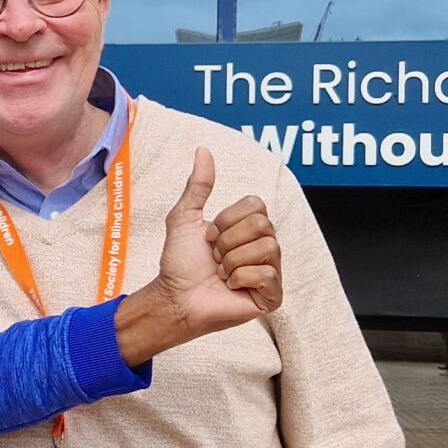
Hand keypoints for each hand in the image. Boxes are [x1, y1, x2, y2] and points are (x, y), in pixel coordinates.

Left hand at [114, 149, 281, 363]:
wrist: (175, 297)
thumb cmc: (180, 263)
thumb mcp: (185, 217)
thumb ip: (198, 185)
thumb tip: (203, 149)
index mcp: (249, 228)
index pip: (256, 205)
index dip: (228, 220)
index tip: (210, 237)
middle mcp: (264, 247)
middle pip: (263, 225)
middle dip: (229, 241)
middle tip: (215, 258)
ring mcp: (270, 272)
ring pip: (267, 248)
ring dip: (233, 261)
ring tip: (221, 273)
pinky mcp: (272, 296)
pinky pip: (267, 274)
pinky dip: (241, 278)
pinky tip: (230, 287)